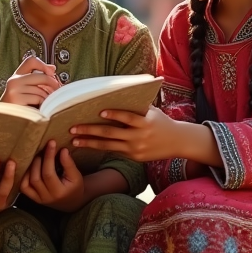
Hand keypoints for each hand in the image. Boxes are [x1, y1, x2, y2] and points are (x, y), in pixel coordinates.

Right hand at [0, 55, 61, 106]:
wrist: (3, 122)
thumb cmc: (18, 108)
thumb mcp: (26, 91)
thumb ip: (36, 80)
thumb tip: (52, 68)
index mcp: (16, 76)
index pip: (30, 61)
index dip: (43, 65)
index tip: (51, 72)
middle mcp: (14, 81)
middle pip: (41, 76)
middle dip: (52, 84)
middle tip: (57, 91)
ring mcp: (14, 90)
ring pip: (41, 90)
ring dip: (47, 98)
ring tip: (45, 104)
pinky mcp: (16, 99)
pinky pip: (38, 98)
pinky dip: (42, 104)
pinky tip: (39, 109)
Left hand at [20, 141, 85, 211]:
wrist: (71, 201)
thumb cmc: (74, 187)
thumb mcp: (76, 176)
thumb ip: (69, 164)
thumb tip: (62, 150)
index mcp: (59, 192)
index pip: (49, 173)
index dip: (48, 157)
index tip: (51, 142)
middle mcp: (46, 197)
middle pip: (36, 178)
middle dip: (37, 161)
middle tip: (42, 148)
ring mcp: (38, 199)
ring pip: (26, 183)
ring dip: (29, 168)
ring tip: (37, 156)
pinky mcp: (33, 197)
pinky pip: (23, 187)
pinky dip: (23, 176)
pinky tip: (29, 166)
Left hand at [70, 107, 213, 163]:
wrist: (178, 142)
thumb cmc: (161, 121)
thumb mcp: (152, 111)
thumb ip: (137, 106)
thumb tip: (116, 95)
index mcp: (145, 122)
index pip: (128, 117)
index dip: (115, 115)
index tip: (100, 112)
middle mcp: (139, 137)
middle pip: (111, 133)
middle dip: (90, 131)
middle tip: (73, 128)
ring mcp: (136, 149)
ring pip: (108, 146)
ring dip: (90, 143)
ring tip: (75, 140)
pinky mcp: (134, 157)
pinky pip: (114, 151)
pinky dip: (100, 148)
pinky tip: (87, 145)